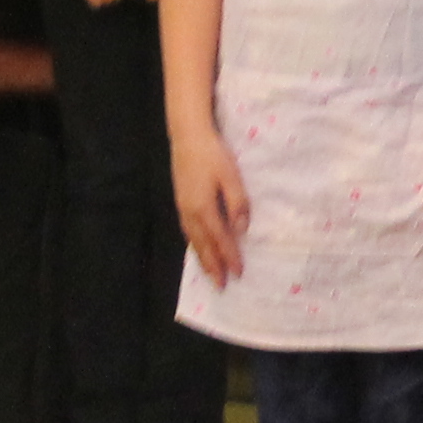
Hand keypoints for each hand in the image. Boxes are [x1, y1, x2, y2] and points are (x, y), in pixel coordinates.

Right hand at [173, 126, 251, 283]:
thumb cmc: (213, 154)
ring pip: (193, 239)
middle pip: (203, 245)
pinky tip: (197, 246)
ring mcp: (182, 207)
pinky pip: (187, 230)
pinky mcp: (180, 200)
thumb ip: (238, 203)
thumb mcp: (231, 176)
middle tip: (220, 286)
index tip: (238, 273)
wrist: (187, 135)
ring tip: (209, 273)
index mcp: (204, 208)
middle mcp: (190, 212)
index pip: (220, 239)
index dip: (229, 257)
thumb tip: (242, 229)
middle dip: (212, 266)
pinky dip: (194, 243)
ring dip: (202, 258)